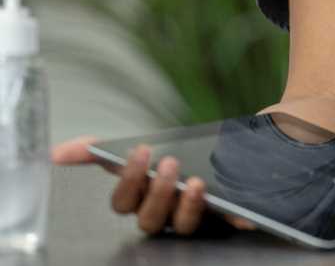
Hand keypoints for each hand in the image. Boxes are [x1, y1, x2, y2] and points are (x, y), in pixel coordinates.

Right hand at [52, 135, 252, 235]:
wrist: (240, 146)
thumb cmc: (184, 154)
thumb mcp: (145, 149)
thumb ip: (101, 149)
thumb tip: (56, 154)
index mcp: (143, 199)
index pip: (124, 202)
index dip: (129, 180)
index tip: (141, 151)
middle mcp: (166, 213)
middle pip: (150, 219)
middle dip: (156, 193)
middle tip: (171, 164)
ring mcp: (197, 217)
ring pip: (184, 226)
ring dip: (186, 207)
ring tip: (195, 183)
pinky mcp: (231, 216)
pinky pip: (232, 224)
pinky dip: (236, 218)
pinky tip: (239, 210)